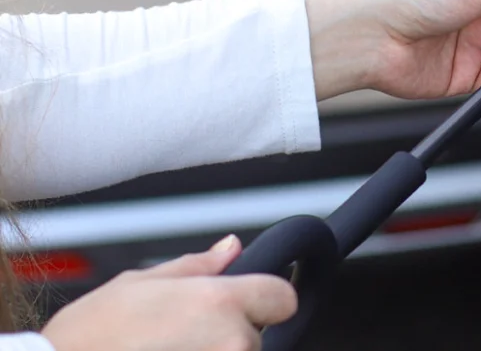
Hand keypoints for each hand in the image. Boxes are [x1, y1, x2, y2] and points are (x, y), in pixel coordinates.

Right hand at [41, 236, 295, 350]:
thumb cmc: (90, 335)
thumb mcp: (139, 283)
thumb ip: (197, 266)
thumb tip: (231, 247)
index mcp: (220, 303)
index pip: (284, 298)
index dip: (267, 298)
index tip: (248, 304)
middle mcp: (231, 342)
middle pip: (257, 336)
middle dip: (229, 335)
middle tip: (182, 336)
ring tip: (167, 350)